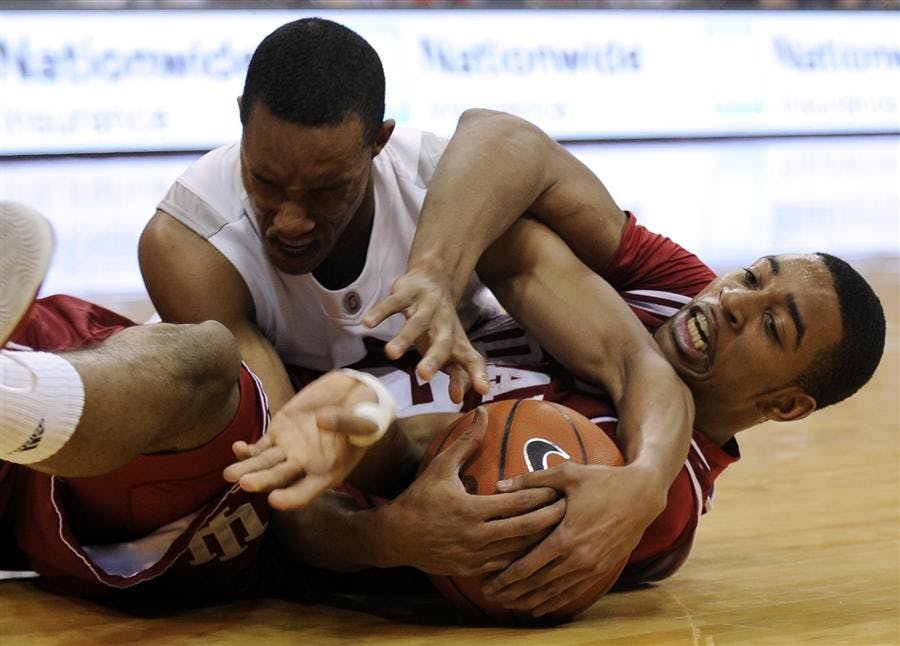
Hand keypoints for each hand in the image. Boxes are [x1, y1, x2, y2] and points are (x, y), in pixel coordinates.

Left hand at [223, 371, 383, 509]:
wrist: (353, 395)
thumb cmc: (365, 414)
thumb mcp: (365, 420)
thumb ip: (347, 423)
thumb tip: (322, 421)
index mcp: (327, 472)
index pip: (306, 492)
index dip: (291, 498)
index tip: (275, 499)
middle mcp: (305, 466)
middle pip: (280, 478)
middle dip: (262, 482)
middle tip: (246, 484)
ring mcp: (289, 450)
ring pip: (264, 464)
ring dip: (247, 469)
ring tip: (230, 473)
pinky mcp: (279, 432)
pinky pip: (259, 446)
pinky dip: (247, 451)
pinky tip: (238, 448)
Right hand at [363, 265, 487, 402]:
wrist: (436, 276)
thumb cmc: (440, 322)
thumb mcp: (451, 346)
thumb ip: (456, 374)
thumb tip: (457, 400)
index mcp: (456, 339)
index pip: (471, 359)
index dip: (477, 374)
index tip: (483, 390)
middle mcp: (444, 322)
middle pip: (442, 341)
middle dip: (434, 358)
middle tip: (424, 376)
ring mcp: (426, 305)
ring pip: (416, 322)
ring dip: (404, 337)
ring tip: (390, 354)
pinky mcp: (408, 292)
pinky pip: (393, 303)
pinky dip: (381, 312)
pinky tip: (367, 323)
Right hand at [377, 408, 565, 575]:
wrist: (396, 537)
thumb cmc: (420, 498)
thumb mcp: (441, 466)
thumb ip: (465, 441)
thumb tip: (482, 412)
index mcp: (472, 510)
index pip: (518, 504)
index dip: (543, 497)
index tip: (560, 490)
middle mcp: (477, 536)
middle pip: (526, 530)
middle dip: (551, 520)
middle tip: (571, 510)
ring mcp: (475, 558)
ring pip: (519, 553)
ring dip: (541, 542)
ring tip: (561, 530)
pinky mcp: (472, 572)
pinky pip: (505, 567)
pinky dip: (522, 560)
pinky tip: (537, 552)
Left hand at [482, 461, 666, 616]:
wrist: (642, 495)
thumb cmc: (603, 480)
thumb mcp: (567, 474)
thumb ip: (531, 480)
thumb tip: (498, 485)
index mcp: (566, 536)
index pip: (529, 565)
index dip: (506, 577)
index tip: (487, 582)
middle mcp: (579, 558)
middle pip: (538, 584)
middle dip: (513, 592)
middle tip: (490, 595)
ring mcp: (592, 567)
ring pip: (555, 592)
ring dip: (530, 600)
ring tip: (509, 604)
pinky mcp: (602, 570)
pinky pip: (574, 592)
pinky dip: (554, 603)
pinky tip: (540, 607)